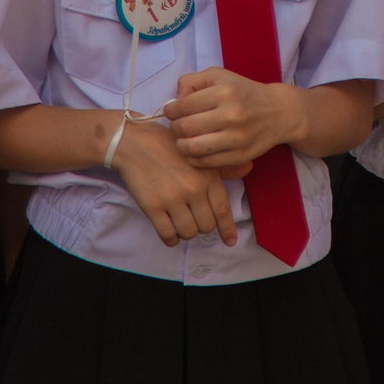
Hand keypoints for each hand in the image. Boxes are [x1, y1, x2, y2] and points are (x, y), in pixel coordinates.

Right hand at [108, 118, 241, 247]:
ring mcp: (172, 200)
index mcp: (207, 176)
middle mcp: (193, 189)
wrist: (134, 143)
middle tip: (194, 217)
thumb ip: (223, 166)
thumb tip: (248, 168)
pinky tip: (170, 229)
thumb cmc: (168, 146)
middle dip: (202, 225)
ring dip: (186, 232)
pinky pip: (168, 235)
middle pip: (206, 225)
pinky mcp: (152, 207)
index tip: (230, 241)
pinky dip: (171, 238)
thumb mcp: (199, 152)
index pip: (222, 210)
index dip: (228, 229)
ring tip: (181, 220)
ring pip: (189, 233)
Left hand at [164, 69, 305, 168]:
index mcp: (225, 92)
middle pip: (185, 128)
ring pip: (193, 148)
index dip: (170, 110)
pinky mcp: (240, 156)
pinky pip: (206, 162)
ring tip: (184, 139)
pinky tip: (196, 149)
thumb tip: (175, 102)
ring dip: (181, 145)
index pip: (183, 106)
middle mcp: (231, 115)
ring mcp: (237, 138)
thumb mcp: (219, 76)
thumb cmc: (243, 92)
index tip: (171, 112)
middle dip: (175, 127)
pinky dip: (194, 158)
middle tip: (178, 125)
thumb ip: (192, 81)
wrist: (279, 112)